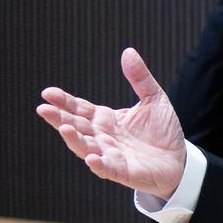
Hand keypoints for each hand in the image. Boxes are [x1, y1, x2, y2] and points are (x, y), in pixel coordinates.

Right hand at [36, 48, 186, 198]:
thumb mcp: (154, 99)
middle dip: (59, 118)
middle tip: (44, 108)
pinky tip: (91, 158)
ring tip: (63, 128)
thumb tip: (128, 51)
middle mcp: (103, 137)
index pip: (79, 109)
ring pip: (86, 148)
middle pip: (76, 127)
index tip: (48, 93)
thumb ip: (140, 78)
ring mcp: (110, 155)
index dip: (64, 101)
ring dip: (74, 139)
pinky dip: (98, 164)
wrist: (179, 159)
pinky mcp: (123, 172)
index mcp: (106, 119)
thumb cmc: (162, 130)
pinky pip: (108, 169)